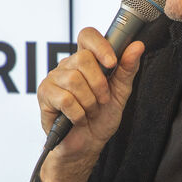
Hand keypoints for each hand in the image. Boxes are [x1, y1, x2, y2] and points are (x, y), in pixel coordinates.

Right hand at [37, 28, 143, 181]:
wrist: (87, 145)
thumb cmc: (101, 118)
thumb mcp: (120, 93)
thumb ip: (127, 69)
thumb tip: (137, 46)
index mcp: (86, 60)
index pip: (88, 35)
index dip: (100, 46)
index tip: (112, 63)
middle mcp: (68, 65)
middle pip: (83, 58)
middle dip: (99, 85)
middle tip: (101, 100)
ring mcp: (53, 78)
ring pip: (74, 80)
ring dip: (89, 102)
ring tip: (89, 111)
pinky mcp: (44, 94)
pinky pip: (65, 99)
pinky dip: (78, 114)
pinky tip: (78, 119)